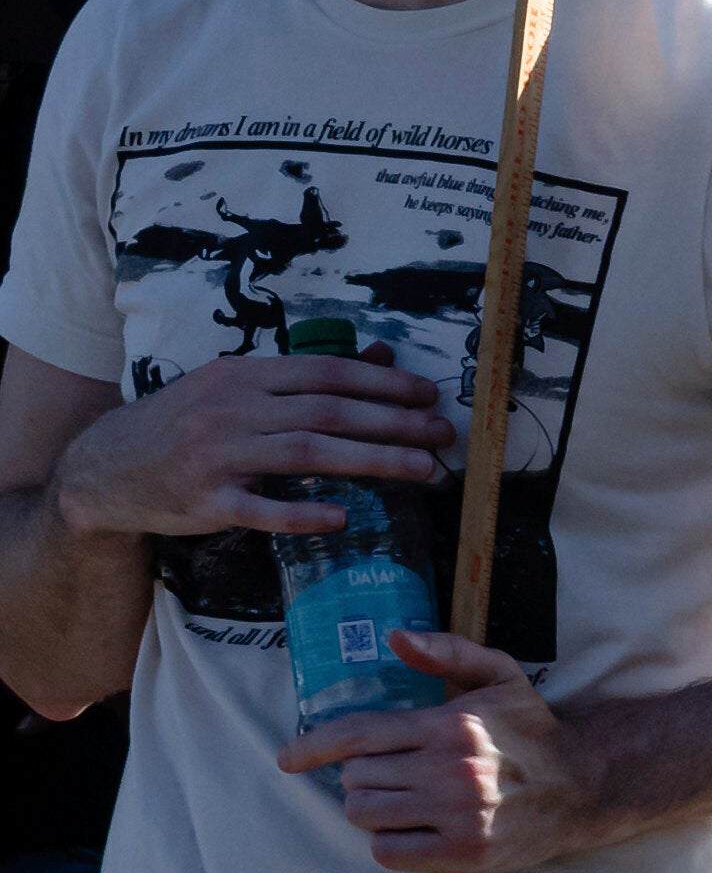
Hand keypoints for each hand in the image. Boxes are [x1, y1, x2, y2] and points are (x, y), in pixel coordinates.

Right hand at [75, 346, 448, 550]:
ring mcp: (216, 456)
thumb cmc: (186, 423)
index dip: (381, 383)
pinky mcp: (207, 501)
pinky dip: (304, 513)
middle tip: (442, 434)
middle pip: (326, 413)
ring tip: (423, 469)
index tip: (428, 394)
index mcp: (240, 376)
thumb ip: (304, 377)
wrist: (108, 466)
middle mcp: (229, 410)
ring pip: (307, 454)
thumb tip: (379, 355)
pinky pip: (263, 509)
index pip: (323, 373)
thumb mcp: (236, 388)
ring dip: (372, 462)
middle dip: (393, 422)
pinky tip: (344, 516)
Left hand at [277, 632, 606, 872]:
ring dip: (374, 810)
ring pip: (365, 815)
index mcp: (448, 725)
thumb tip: (395, 638)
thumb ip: (449, 651)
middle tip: (394, 776)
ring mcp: (457, 814)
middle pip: (356, 779)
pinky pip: (389, 851)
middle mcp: (449, 770)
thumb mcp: (501, 676)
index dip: (314, 747)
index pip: (359, 735)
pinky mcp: (466, 851)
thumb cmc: (533, 731)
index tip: (288, 759)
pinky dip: (391, 843)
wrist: (586, 786)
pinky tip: (414, 831)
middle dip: (364, 777)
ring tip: (402, 803)